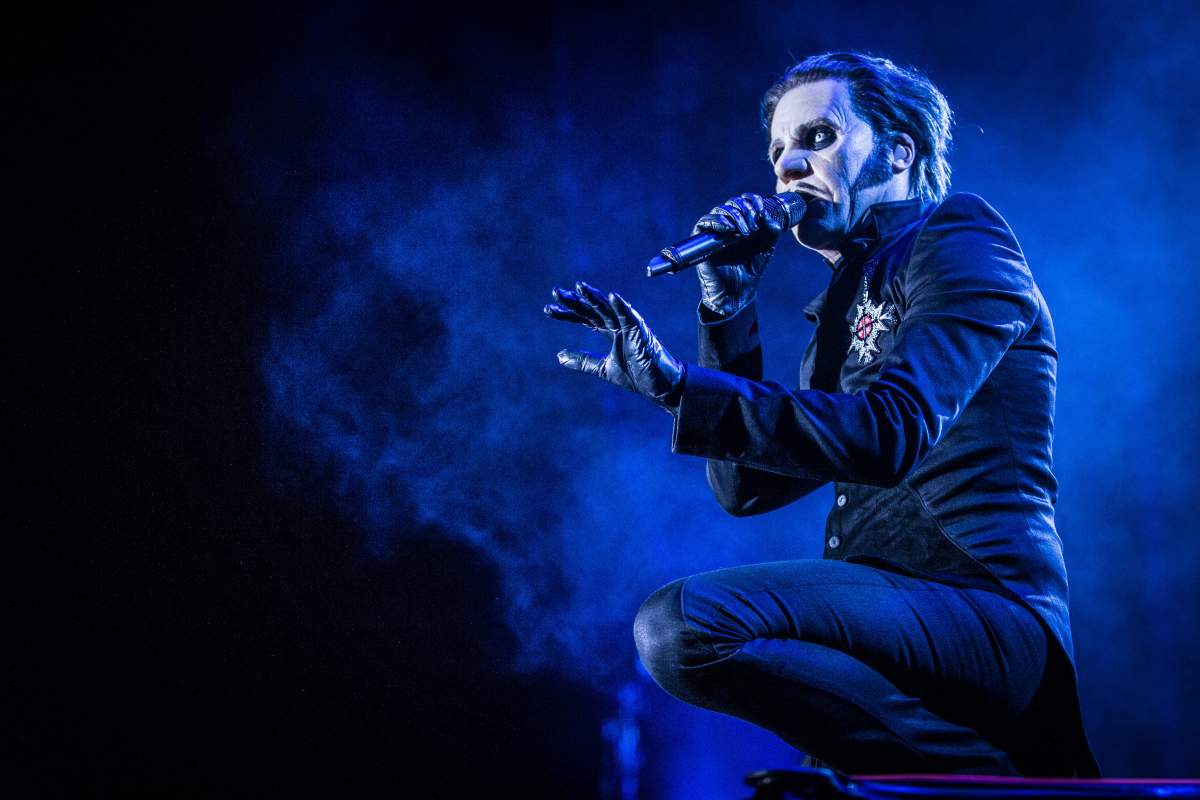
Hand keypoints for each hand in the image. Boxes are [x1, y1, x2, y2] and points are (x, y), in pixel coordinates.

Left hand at [544, 281, 683, 409]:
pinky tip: (611, 296)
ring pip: (608, 308)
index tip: (548, 309)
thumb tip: (558, 356)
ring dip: (594, 297)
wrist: (660, 387)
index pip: (584, 317)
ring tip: (579, 287)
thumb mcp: (603, 368)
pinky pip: (630, 316)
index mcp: (610, 331)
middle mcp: (618, 325)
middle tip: (556, 292)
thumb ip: (583, 361)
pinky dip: (621, 306)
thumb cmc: (637, 375)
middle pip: (592, 308)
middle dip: (575, 300)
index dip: (567, 313)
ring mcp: (630, 326)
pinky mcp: (642, 332)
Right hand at [667, 192, 783, 316]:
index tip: (761, 209)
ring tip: (745, 232)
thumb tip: (766, 213)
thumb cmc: (750, 271)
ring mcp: (714, 231)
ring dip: (735, 216)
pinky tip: (729, 229)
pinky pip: (704, 222)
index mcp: (742, 223)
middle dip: (745, 210)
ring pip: (719, 209)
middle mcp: (728, 225)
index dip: (752, 200)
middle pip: (732, 203)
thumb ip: (770, 230)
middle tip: (754, 226)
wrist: (736, 293)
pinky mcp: (701, 240)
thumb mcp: (766, 247)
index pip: (744, 201)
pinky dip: (717, 221)